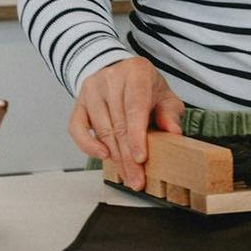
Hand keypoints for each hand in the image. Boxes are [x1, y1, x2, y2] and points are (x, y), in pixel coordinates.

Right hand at [69, 56, 184, 190]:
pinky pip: (77, 129)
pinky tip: (103, 157)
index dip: (137, 136)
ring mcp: (92, 91)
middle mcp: (111, 79)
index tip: (141, 158)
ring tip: (127, 175)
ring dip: (114, 157)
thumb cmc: (146, 87)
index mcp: (136, 73)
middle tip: (136, 179)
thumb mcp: (164, 95)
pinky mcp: (79, 103)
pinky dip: (88, 146)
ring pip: (101, 130)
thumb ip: (169, 113)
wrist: (121, 70)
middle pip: (118, 124)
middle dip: (127, 156)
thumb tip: (174, 132)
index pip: (135, 108)